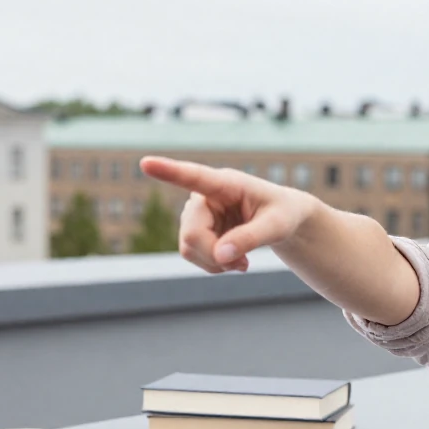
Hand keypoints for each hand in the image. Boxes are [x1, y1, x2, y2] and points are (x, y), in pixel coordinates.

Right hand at [138, 156, 317, 272]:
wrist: (280, 220)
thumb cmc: (283, 214)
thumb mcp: (277, 226)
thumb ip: (250, 238)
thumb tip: (220, 255)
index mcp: (226, 183)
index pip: (194, 176)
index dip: (169, 172)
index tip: (146, 163)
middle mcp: (204, 195)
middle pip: (192, 233)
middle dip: (214, 255)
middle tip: (243, 264)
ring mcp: (197, 213)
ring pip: (188, 247)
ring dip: (214, 262)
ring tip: (242, 262)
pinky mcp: (195, 229)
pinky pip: (192, 255)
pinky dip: (213, 265)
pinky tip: (232, 260)